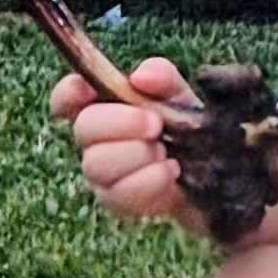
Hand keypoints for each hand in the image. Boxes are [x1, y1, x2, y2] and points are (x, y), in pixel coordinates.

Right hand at [51, 58, 206, 231]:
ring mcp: (101, 173)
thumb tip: (140, 77)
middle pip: (83, 128)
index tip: (87, 90)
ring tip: (165, 150)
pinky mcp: (117, 200)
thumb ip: (160, 76)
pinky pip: (120, 192)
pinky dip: (150, 179)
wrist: (210, 170)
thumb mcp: (177, 93)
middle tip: (156, 124)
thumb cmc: (183, 123)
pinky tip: (171, 170)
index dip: (68, 93)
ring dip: (137, 153)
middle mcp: (93, 139)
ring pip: (97, 163)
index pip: (66, 98)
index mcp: (100, 105)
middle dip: (122, 122)